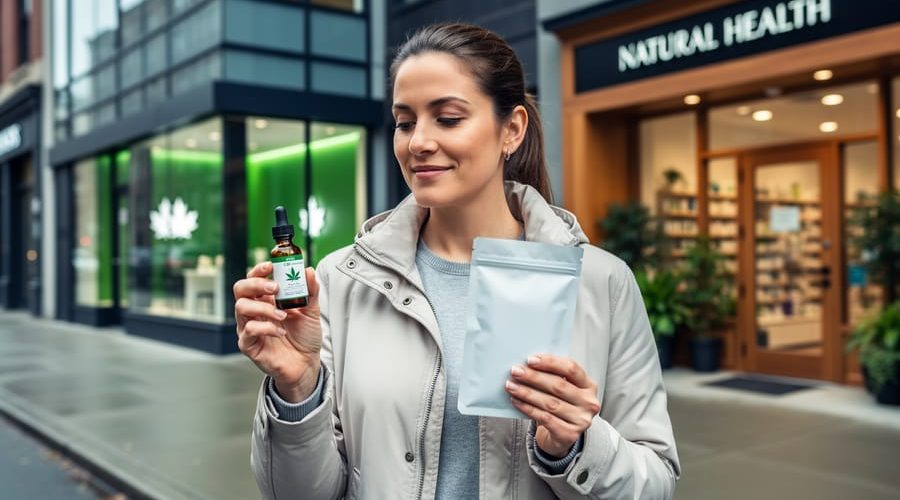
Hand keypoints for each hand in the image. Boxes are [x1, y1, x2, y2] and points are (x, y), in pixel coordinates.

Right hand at [233, 262, 321, 402]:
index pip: (254, 278)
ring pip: (241, 308)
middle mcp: (255, 311)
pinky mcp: (249, 344)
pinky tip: (280, 331)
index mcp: (266, 299)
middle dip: (256, 283)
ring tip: (283, 315)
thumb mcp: (312, 311)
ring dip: (264, 307)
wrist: (306, 363)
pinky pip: (249, 330)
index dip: (259, 270)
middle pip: (240, 289)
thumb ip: (310, 291)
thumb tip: (308, 271)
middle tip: (276, 287)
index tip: (271, 265)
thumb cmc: (304, 337)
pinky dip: (266, 328)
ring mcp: (249, 327)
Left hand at [505, 354, 600, 457]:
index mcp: (589, 385)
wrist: (562, 436)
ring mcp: (581, 420)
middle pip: (559, 386)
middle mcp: (589, 402)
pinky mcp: (570, 434)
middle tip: (515, 372)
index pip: (571, 368)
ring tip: (511, 386)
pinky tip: (516, 401)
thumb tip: (527, 365)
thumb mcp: (563, 389)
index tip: (530, 360)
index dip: (550, 362)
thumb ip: (552, 375)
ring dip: (527, 393)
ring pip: (550, 403)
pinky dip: (528, 408)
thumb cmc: (561, 406)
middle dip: (534, 377)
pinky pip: (545, 418)